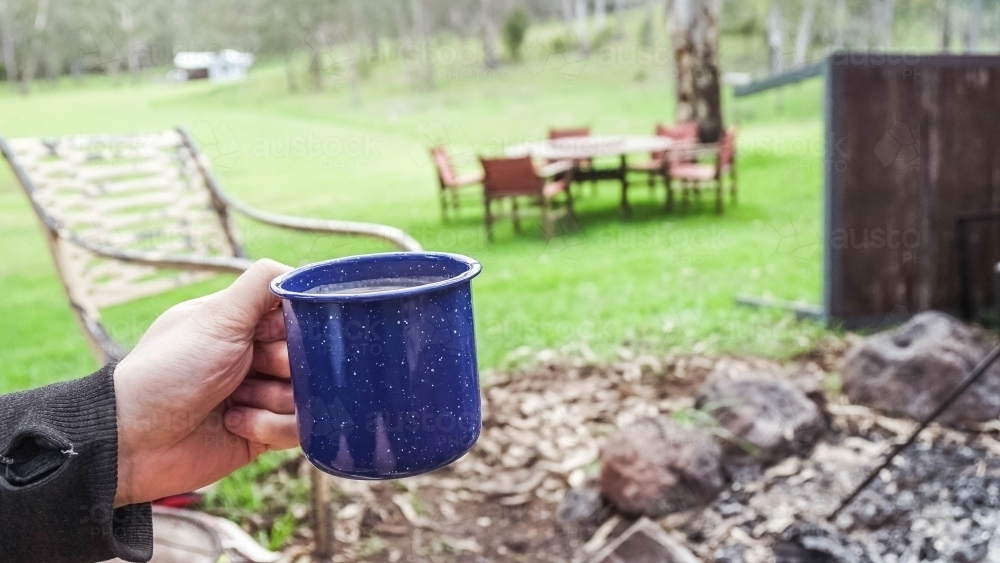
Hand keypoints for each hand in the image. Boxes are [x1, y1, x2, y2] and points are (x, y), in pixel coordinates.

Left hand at [112, 260, 296, 506]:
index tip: (269, 334)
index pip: (298, 316)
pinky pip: (298, 428)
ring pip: (309, 393)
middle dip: (284, 365)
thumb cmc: (168, 371)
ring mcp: (262, 396)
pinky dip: (269, 425)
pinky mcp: (266, 433)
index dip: (295, 326)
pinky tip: (234, 423)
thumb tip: (301, 270)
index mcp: (243, 324)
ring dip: (273, 398)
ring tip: (236, 402)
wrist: (134, 440)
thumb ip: (260, 286)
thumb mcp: (216, 318)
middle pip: (310, 356)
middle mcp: (255, 357)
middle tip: (253, 369)